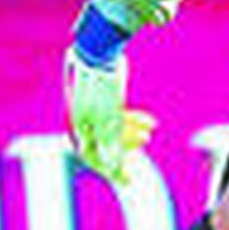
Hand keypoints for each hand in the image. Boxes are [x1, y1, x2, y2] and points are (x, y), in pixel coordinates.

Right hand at [63, 47, 155, 183]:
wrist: (100, 50)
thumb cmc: (101, 85)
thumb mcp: (108, 117)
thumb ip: (109, 142)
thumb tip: (111, 166)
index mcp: (77, 126)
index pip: (92, 156)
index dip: (110, 169)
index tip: (127, 180)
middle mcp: (82, 119)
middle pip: (103, 143)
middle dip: (124, 149)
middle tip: (144, 148)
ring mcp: (93, 107)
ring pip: (113, 129)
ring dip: (131, 134)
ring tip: (150, 133)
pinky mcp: (105, 96)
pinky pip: (118, 115)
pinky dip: (133, 120)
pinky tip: (151, 121)